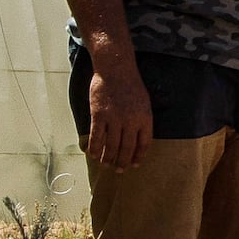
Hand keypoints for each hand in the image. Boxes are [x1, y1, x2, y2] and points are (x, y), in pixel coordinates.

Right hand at [83, 43, 154, 170]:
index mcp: (145, 118)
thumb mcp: (144, 101)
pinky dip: (94, 148)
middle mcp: (131, 121)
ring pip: (111, 146)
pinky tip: (92, 154)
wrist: (115, 68)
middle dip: (122, 162)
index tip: (134, 164)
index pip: (144, 144)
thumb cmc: (130, 84)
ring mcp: (114, 119)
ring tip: (105, 165)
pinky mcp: (99, 115)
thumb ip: (141, 120)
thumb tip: (137, 139)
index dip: (138, 157)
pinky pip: (96, 137)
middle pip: (127, 149)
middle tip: (118, 170)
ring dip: (107, 158)